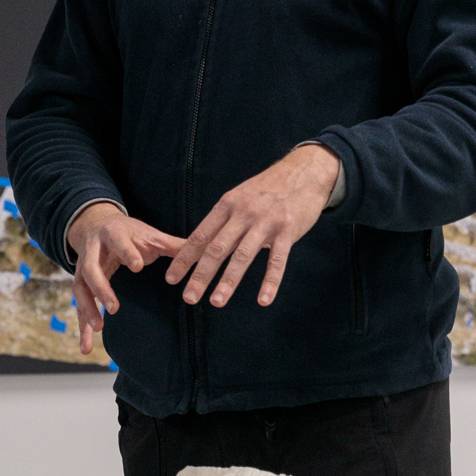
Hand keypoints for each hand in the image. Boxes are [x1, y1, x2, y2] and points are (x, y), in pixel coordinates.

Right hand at [68, 202, 184, 354]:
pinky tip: (87, 348)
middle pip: (91, 270)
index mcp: (112, 234)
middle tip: (114, 308)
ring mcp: (83, 269)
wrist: (96, 226)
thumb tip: (204, 251)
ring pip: (80, 289)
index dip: (126, 253)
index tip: (137, 266)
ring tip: (99, 327)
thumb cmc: (130, 233)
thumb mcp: (150, 234)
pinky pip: (80, 307)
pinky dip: (82, 328)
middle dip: (101, 288)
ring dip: (87, 309)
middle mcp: (92, 251)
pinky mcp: (81, 285)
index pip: (117, 242)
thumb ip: (173, 245)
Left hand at [164, 145, 339, 308]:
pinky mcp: (288, 230)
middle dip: (201, 275)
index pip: (200, 235)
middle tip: (189, 297)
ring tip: (217, 302)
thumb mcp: (240, 198)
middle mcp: (243, 213)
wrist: (304, 173)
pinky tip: (263, 300)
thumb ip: (224, 221)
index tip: (171, 279)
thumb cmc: (268, 189)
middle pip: (217, 248)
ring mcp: (266, 221)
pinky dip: (270, 282)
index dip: (184, 258)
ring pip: (243, 256)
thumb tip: (201, 245)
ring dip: (229, 281)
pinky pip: (277, 260)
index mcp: (227, 205)